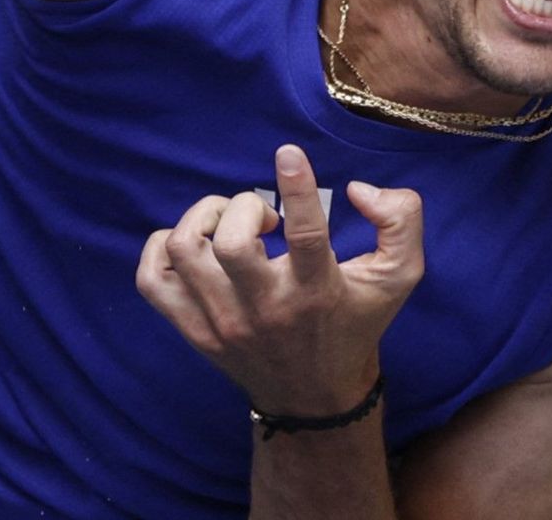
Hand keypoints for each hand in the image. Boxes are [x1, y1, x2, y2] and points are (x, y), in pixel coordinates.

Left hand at [135, 144, 424, 414]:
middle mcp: (265, 310)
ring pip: (184, 250)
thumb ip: (400, 222)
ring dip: (202, 219)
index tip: (289, 153)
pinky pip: (151, 278)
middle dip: (242, 207)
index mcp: (316, 293)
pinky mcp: (192, 330)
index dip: (297, 189)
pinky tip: (195, 246)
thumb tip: (358, 189)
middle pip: (231, 244)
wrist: (315, 397)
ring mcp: (221, 323)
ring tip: (227, 225)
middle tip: (262, 217)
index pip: (307, 237)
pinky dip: (162, 246)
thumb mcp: (397, 278)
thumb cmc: (355, 324)